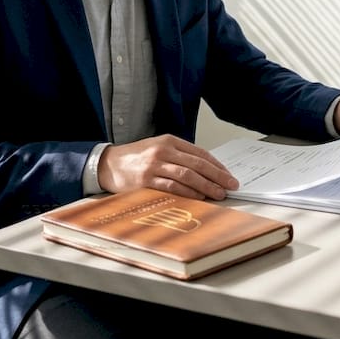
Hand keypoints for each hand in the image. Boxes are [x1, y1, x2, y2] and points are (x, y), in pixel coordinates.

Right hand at [97, 135, 238, 199]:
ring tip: (219, 194)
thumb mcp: (159, 149)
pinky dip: (188, 192)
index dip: (217, 166)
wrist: (108, 163)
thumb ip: (180, 156)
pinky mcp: (146, 180)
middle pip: (197, 164)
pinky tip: (199, 197)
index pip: (200, 153)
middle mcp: (163, 151)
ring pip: (187, 175)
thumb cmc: (136, 158)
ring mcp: (154, 165)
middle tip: (231, 186)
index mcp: (169, 141)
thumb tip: (207, 171)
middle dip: (218, 176)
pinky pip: (172, 187)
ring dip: (206, 186)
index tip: (229, 176)